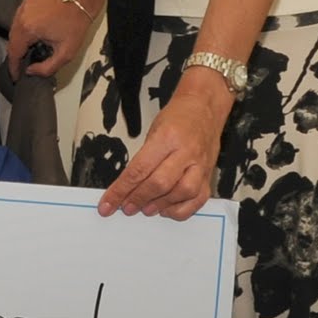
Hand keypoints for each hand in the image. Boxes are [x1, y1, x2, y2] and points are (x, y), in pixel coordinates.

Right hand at [6, 0, 93, 78]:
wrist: (82, 3)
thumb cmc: (75, 23)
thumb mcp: (65, 54)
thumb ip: (47, 68)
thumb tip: (31, 71)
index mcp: (28, 28)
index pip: (14, 52)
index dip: (14, 67)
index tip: (15, 75)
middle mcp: (22, 16)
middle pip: (12, 41)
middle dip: (17, 54)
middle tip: (23, 64)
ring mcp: (24, 7)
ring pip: (14, 30)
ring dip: (20, 41)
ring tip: (30, 48)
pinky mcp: (27, 2)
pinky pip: (19, 19)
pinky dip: (24, 28)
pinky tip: (34, 33)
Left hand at [98, 77, 227, 219]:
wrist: (204, 107)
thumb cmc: (177, 117)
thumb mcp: (152, 131)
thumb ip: (142, 159)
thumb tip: (125, 186)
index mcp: (166, 138)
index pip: (139, 170)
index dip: (121, 190)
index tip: (108, 204)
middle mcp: (185, 152)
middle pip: (159, 183)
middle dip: (138, 199)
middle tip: (126, 207)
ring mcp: (200, 165)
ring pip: (181, 193)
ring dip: (159, 206)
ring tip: (144, 209)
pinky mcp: (209, 174)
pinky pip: (198, 198)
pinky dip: (182, 209)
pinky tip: (168, 210)